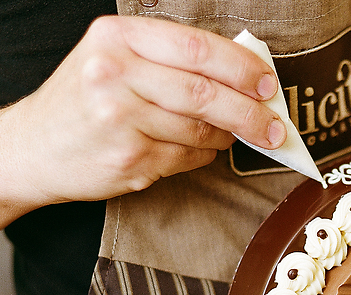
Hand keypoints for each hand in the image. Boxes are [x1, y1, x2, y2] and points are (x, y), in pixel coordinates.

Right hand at [0, 16, 285, 225]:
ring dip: (227, 136)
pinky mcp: (128, 158)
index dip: (242, 68)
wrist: (33, 147)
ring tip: (230, 134)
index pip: (198, 49)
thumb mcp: (116, 58)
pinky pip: (188, 158)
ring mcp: (120, 119)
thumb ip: (172, 58)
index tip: (269, 83)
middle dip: (252, 113)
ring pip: (201, 130)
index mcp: (117, 38)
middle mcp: (115, 74)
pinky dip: (203, 155)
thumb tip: (246, 71)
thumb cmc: (86, 99)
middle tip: (275, 125)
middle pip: (206, 94)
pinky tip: (196, 149)